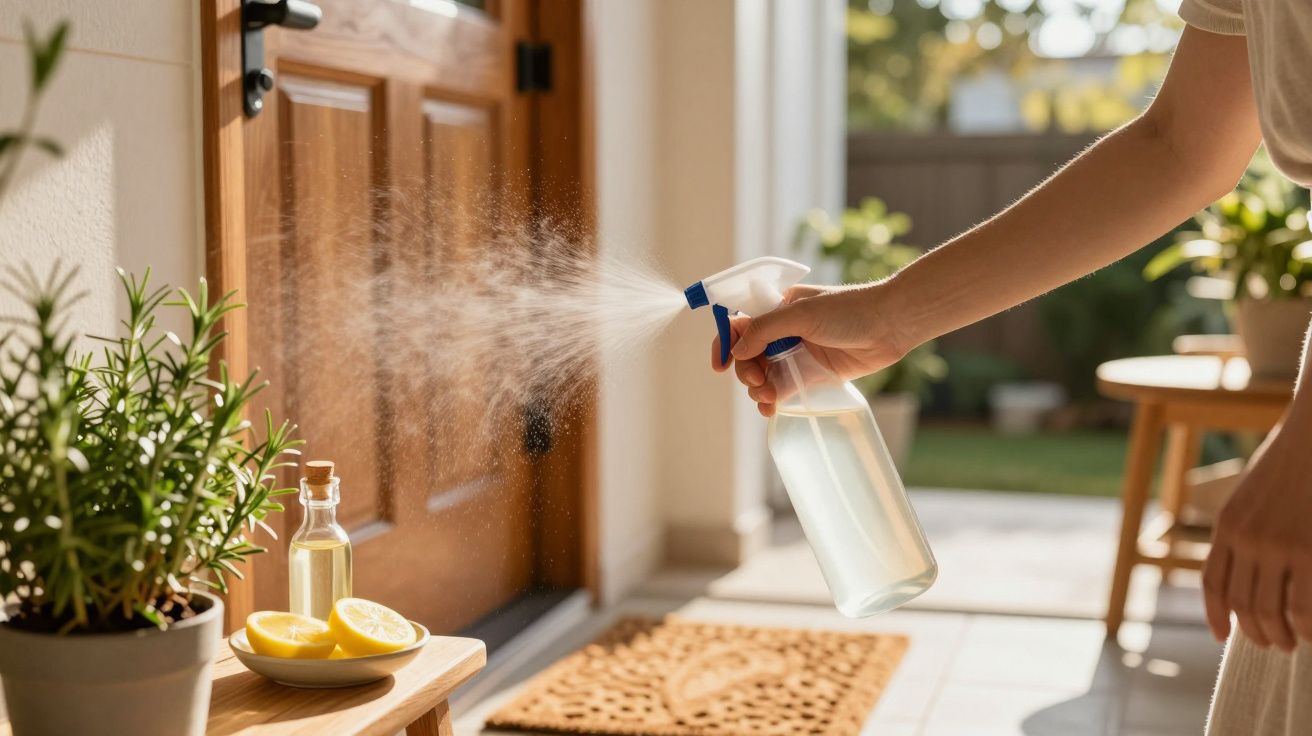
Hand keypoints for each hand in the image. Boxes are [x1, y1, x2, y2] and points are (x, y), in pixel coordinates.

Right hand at [709, 282, 910, 415]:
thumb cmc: (849, 310)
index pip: (740, 325)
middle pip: (748, 355)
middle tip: (756, 381)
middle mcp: (783, 331)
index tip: (720, 364)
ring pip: (763, 375)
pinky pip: (783, 389)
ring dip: (757, 389)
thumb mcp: (802, 314)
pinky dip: (772, 400)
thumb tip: (738, 349)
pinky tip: (770, 408)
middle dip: (745, 371)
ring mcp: (797, 353)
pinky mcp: (812, 374)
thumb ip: (765, 330)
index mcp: (777, 308)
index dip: (725, 343)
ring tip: (767, 397)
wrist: (890, 325)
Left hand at [1202, 414, 1311, 650]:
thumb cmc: (1295, 462)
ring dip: (1280, 635)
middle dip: (1255, 632)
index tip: (1220, 634)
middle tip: (1273, 643)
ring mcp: (1279, 546)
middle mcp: (1247, 538)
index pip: (1213, 582)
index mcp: (1228, 524)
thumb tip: (1250, 573)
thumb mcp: (1254, 495)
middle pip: (1241, 604)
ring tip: (1293, 642)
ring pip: (1269, 612)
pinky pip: (1304, 608)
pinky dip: (1309, 628)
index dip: (1214, 614)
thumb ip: (1246, 530)